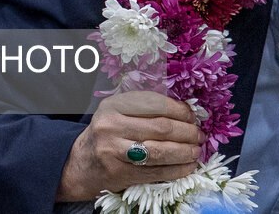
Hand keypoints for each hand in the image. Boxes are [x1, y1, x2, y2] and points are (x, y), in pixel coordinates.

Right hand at [56, 91, 203, 200]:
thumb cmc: (108, 133)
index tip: (193, 116)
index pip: (154, 104)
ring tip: (196, 151)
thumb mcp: (119, 111)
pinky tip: (187, 166)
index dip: (179, 110)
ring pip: (159, 152)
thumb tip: (187, 111)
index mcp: (114, 105)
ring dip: (184, 152)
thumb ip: (146, 107)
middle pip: (160, 128)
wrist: (80, 164)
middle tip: (199, 135)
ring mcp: (114, 152)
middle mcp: (111, 126)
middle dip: (186, 132)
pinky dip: (176, 170)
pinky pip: (155, 172)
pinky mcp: (119, 174)